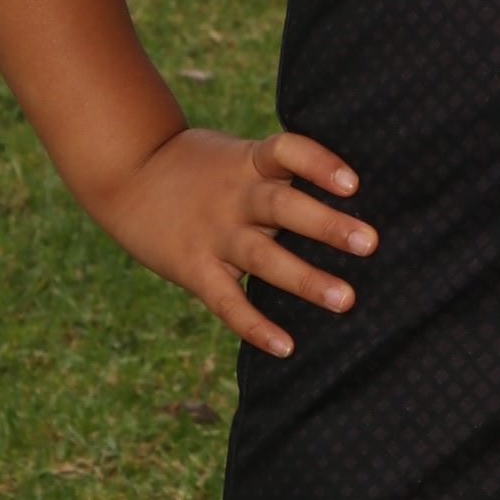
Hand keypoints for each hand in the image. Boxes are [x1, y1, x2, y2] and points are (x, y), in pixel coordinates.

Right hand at [94, 127, 377, 357]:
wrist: (128, 173)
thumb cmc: (201, 168)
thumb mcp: (238, 155)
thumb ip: (279, 172)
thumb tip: (350, 195)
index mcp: (249, 163)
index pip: (287, 152)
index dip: (319, 164)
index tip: (353, 183)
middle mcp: (235, 197)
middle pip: (283, 207)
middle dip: (327, 225)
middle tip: (371, 243)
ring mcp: (214, 234)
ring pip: (263, 257)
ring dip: (305, 279)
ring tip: (345, 300)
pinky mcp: (194, 268)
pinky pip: (227, 302)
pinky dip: (255, 326)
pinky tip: (286, 346)